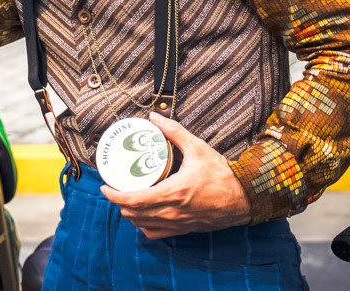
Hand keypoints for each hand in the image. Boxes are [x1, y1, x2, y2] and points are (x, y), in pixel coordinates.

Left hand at [100, 112, 251, 238]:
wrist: (245, 198)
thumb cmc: (223, 174)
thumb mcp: (198, 148)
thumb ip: (174, 132)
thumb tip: (155, 116)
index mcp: (172, 193)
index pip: (133, 200)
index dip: (113, 196)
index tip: (104, 186)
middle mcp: (172, 212)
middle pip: (133, 214)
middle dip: (118, 202)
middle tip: (114, 187)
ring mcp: (178, 223)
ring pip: (142, 224)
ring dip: (129, 213)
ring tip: (126, 198)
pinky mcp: (184, 229)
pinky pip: (156, 233)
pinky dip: (144, 225)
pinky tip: (143, 214)